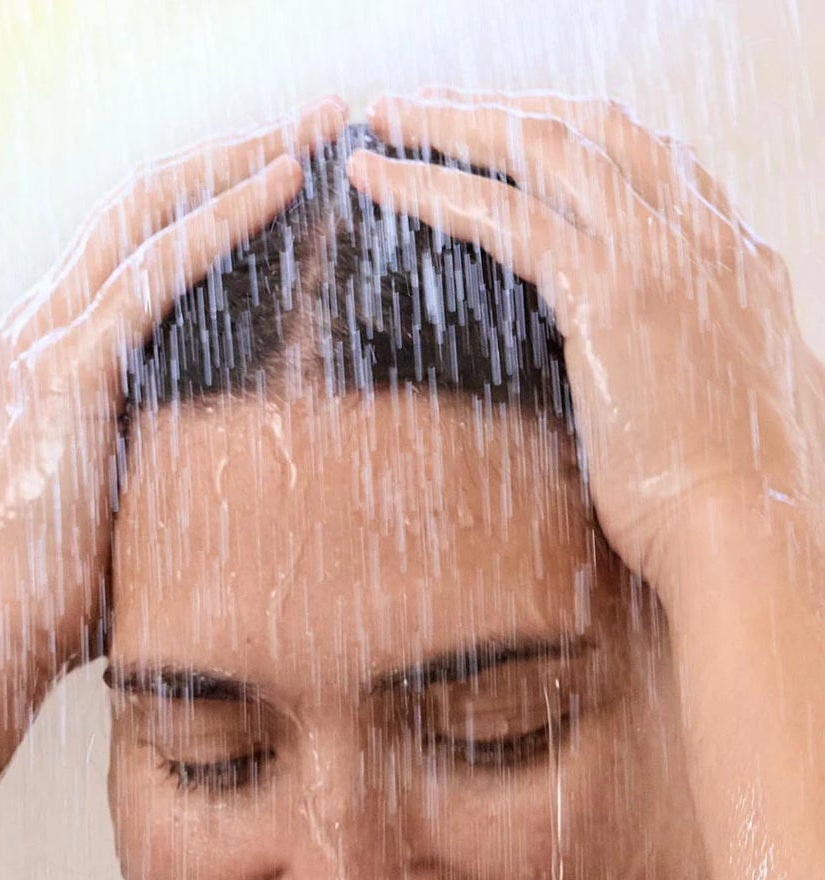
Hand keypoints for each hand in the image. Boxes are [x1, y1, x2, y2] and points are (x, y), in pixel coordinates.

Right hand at [0, 99, 346, 689]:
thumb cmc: (52, 598)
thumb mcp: (116, 508)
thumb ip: (158, 466)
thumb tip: (238, 482)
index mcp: (44, 355)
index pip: (131, 241)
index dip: (208, 193)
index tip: (287, 172)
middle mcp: (35, 329)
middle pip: (142, 202)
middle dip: (234, 151)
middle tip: (321, 121)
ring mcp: (43, 343)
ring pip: (149, 213)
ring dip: (241, 162)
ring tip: (319, 132)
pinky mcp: (66, 373)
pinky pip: (154, 268)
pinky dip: (223, 218)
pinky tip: (282, 189)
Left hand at [349, 90, 824, 601]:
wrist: (742, 528)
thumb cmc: (720, 497)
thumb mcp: (710, 403)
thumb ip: (678, 360)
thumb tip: (634, 373)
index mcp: (734, 256)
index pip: (644, 156)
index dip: (562, 133)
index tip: (499, 131)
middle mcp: (704, 235)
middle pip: (587, 128)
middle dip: (495, 108)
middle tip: (419, 105)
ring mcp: (662, 255)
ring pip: (541, 150)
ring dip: (451, 126)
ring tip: (382, 120)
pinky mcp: (612, 295)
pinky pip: (506, 217)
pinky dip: (435, 188)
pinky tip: (381, 182)